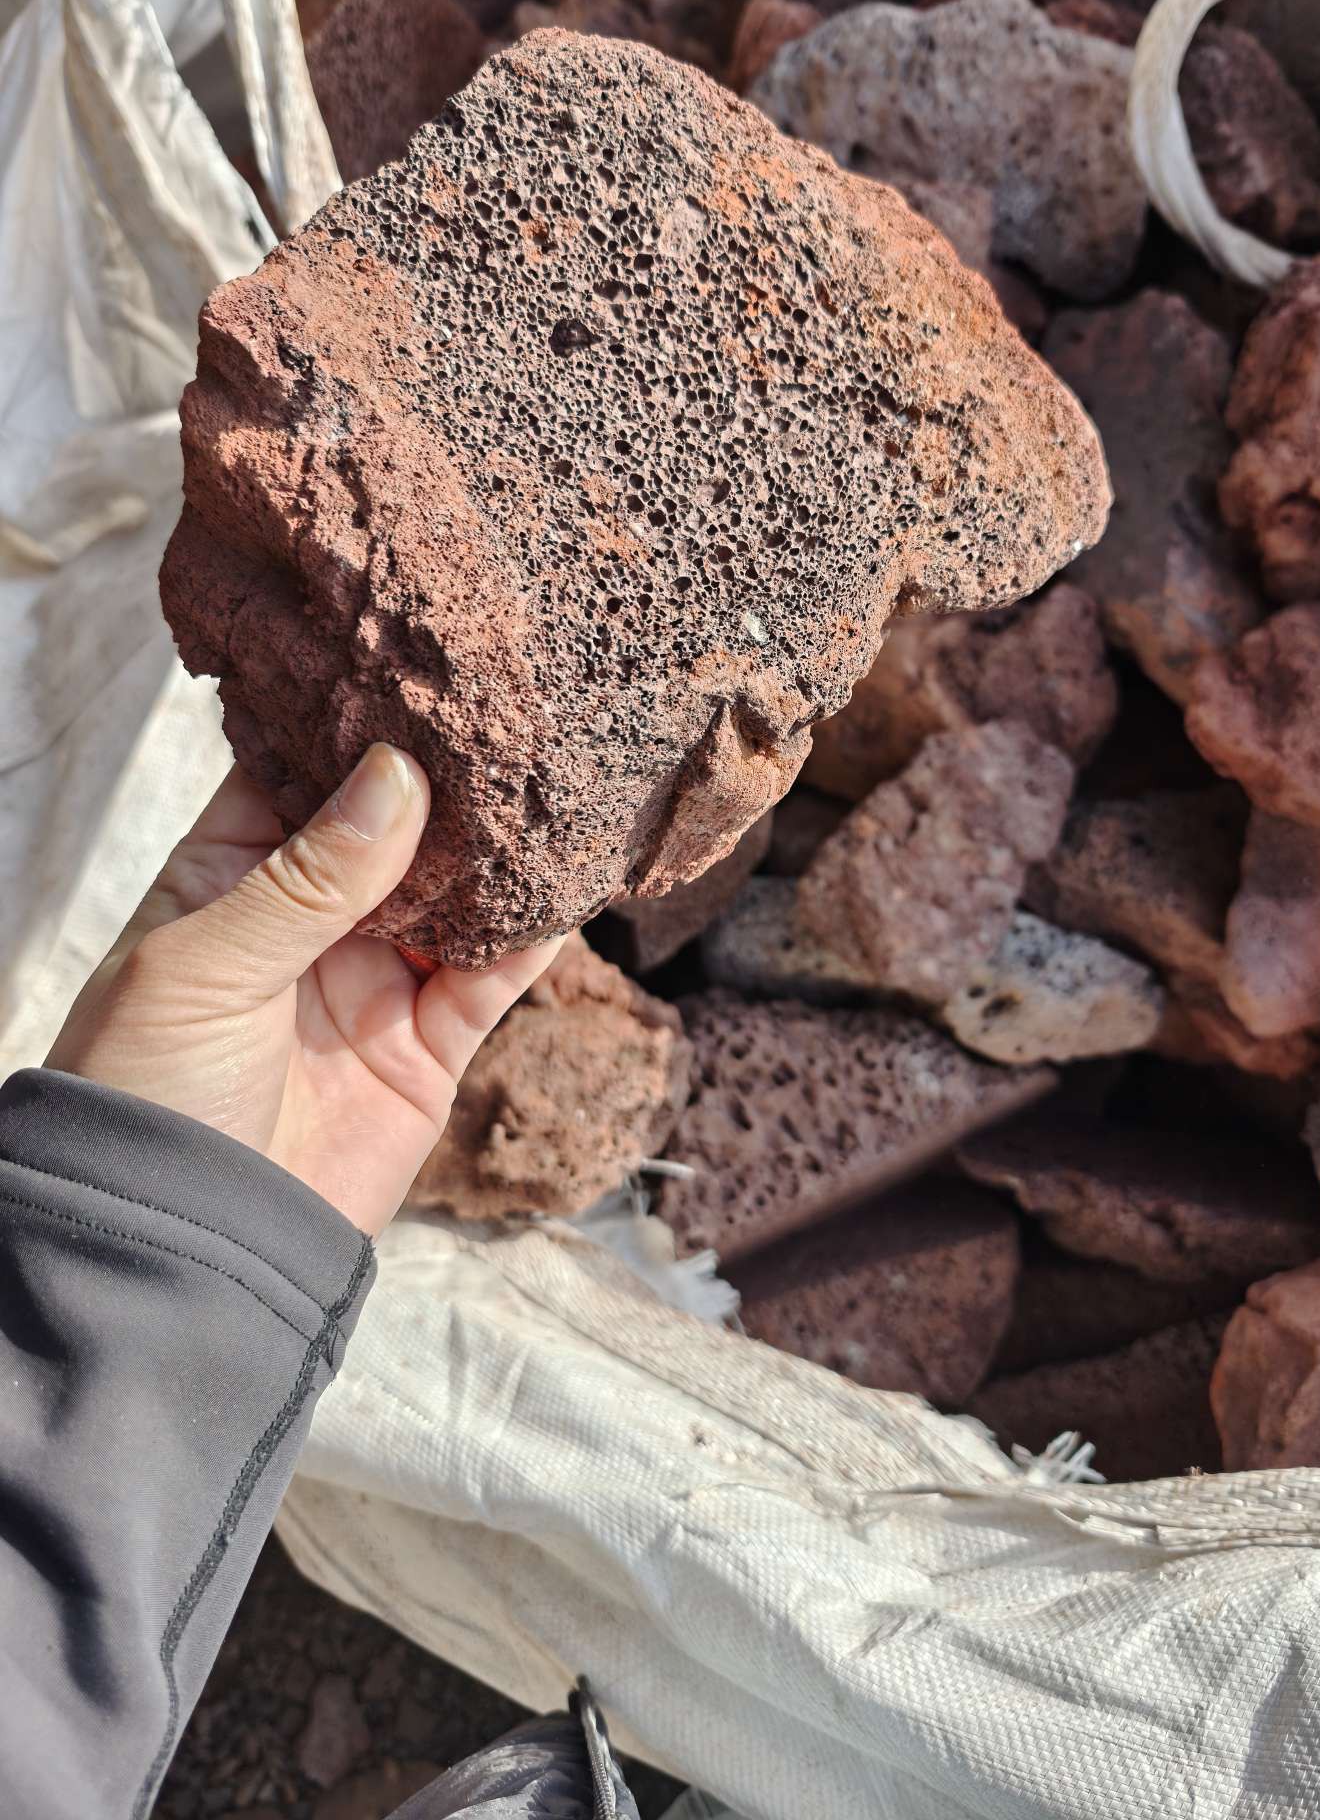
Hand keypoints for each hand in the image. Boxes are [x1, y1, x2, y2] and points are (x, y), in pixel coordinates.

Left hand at [50, 745, 562, 1235]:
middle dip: (449, 780)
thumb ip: (308, 875)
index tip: (421, 670)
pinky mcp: (430, 1046)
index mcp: (231, 877)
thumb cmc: (151, 1091)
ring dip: (501, 851)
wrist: (186, 1251)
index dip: (355, 727)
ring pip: (456, 894)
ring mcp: (374, 979)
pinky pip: (492, 976)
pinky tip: (566, 884)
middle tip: (512, 716)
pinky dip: (531, 935)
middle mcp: (309, 918)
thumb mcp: (206, 965)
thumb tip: (398, 775)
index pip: (300, 776)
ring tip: (554, 785)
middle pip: (394, 826)